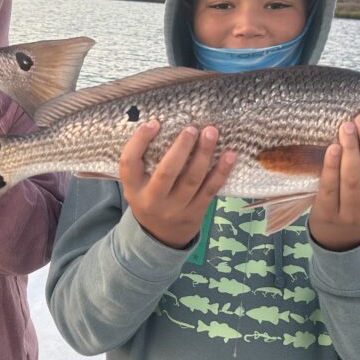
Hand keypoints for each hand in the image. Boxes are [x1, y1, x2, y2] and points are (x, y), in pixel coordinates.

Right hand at [120, 120, 235, 248]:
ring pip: (192, 179)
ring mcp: (176, 208)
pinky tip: (230, 155)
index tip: (155, 123)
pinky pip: (210, 189)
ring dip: (204, 154)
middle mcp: (153, 200)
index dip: (140, 140)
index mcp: (133, 188)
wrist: (161, 236)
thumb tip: (159, 124)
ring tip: (211, 132)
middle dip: (181, 148)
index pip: (129, 162)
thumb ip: (142, 160)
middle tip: (192, 128)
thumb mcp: (136, 184)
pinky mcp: (196, 212)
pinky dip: (222, 171)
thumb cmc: (149, 198)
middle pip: (167, 171)